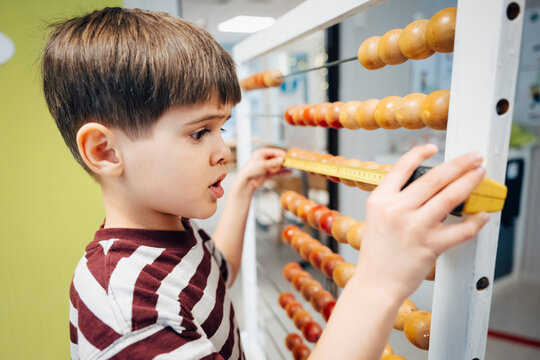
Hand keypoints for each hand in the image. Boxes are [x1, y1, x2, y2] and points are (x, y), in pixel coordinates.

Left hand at [237, 147, 289, 191]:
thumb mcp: (263, 165)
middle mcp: (263, 158)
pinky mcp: (267, 173)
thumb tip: (283, 159)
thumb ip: (274, 162)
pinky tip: (289, 172)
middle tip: (291, 162)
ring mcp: (265, 166)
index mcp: (260, 153)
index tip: (288, 156)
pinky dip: (282, 172)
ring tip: (292, 167)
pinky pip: (277, 171)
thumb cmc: (251, 171)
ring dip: (284, 166)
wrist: (246, 183)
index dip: (281, 154)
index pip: (274, 151)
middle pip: (276, 158)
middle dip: (283, 161)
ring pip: (277, 165)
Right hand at [356, 144, 489, 300]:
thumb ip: (397, 199)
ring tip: (480, 174)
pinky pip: (460, 230)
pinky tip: (481, 215)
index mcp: (380, 199)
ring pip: (450, 197)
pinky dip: (475, 222)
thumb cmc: (378, 252)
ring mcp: (414, 227)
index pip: (402, 167)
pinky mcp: (430, 245)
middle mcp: (396, 209)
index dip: (420, 153)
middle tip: (473, 157)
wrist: (376, 282)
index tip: (434, 147)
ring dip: (470, 182)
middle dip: (459, 163)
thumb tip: (430, 186)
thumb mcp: (377, 217)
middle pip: (434, 178)